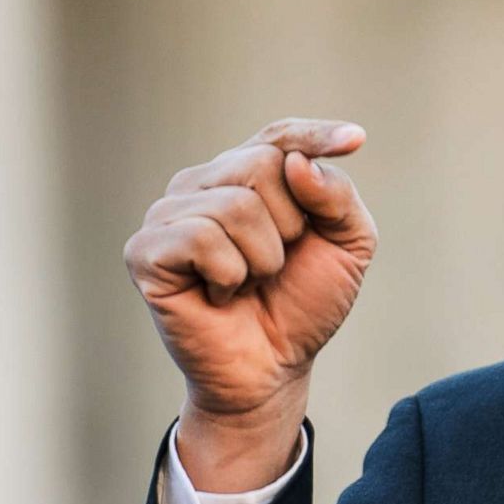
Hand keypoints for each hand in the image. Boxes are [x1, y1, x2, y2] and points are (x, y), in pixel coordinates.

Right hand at [124, 118, 376, 488]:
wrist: (273, 368)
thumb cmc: (304, 303)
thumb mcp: (347, 246)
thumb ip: (337, 196)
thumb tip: (296, 164)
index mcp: (250, 175)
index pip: (282, 135)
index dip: (317, 134)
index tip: (356, 140)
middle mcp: (204, 183)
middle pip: (263, 163)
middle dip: (292, 224)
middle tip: (277, 264)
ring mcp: (169, 214)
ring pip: (237, 204)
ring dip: (264, 258)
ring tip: (249, 281)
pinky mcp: (147, 250)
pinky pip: (201, 237)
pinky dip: (230, 274)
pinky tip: (222, 293)